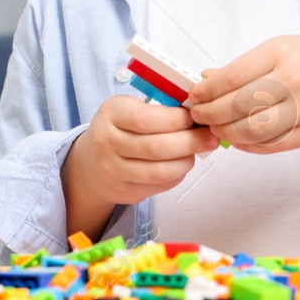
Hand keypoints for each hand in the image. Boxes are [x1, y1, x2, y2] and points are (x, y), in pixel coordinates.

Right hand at [62, 94, 219, 237]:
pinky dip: (177, 175)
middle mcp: (107, 143)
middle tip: (209, 137)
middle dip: (190, 142)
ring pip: (160, 171)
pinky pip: (159, 185)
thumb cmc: (117, 129)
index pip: (145, 119)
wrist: (90, 163)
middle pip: (155, 147)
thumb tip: (198, 114)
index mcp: (111, 114)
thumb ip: (158, 110)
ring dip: (186, 161)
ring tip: (195, 152)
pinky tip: (180, 164)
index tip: (192, 117)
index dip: (175, 120)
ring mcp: (113, 171)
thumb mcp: (128, 108)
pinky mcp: (124, 191)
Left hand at [187, 36, 299, 165]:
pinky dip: (247, 145)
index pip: (231, 77)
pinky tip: (239, 139)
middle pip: (237, 106)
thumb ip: (244, 65)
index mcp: (281, 53)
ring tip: (216, 128)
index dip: (205, 91)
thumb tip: (206, 79)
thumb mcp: (281, 48)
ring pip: (251, 131)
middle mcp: (293, 81)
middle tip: (199, 115)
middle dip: (209, 114)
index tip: (193, 96)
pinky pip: (270, 146)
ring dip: (226, 133)